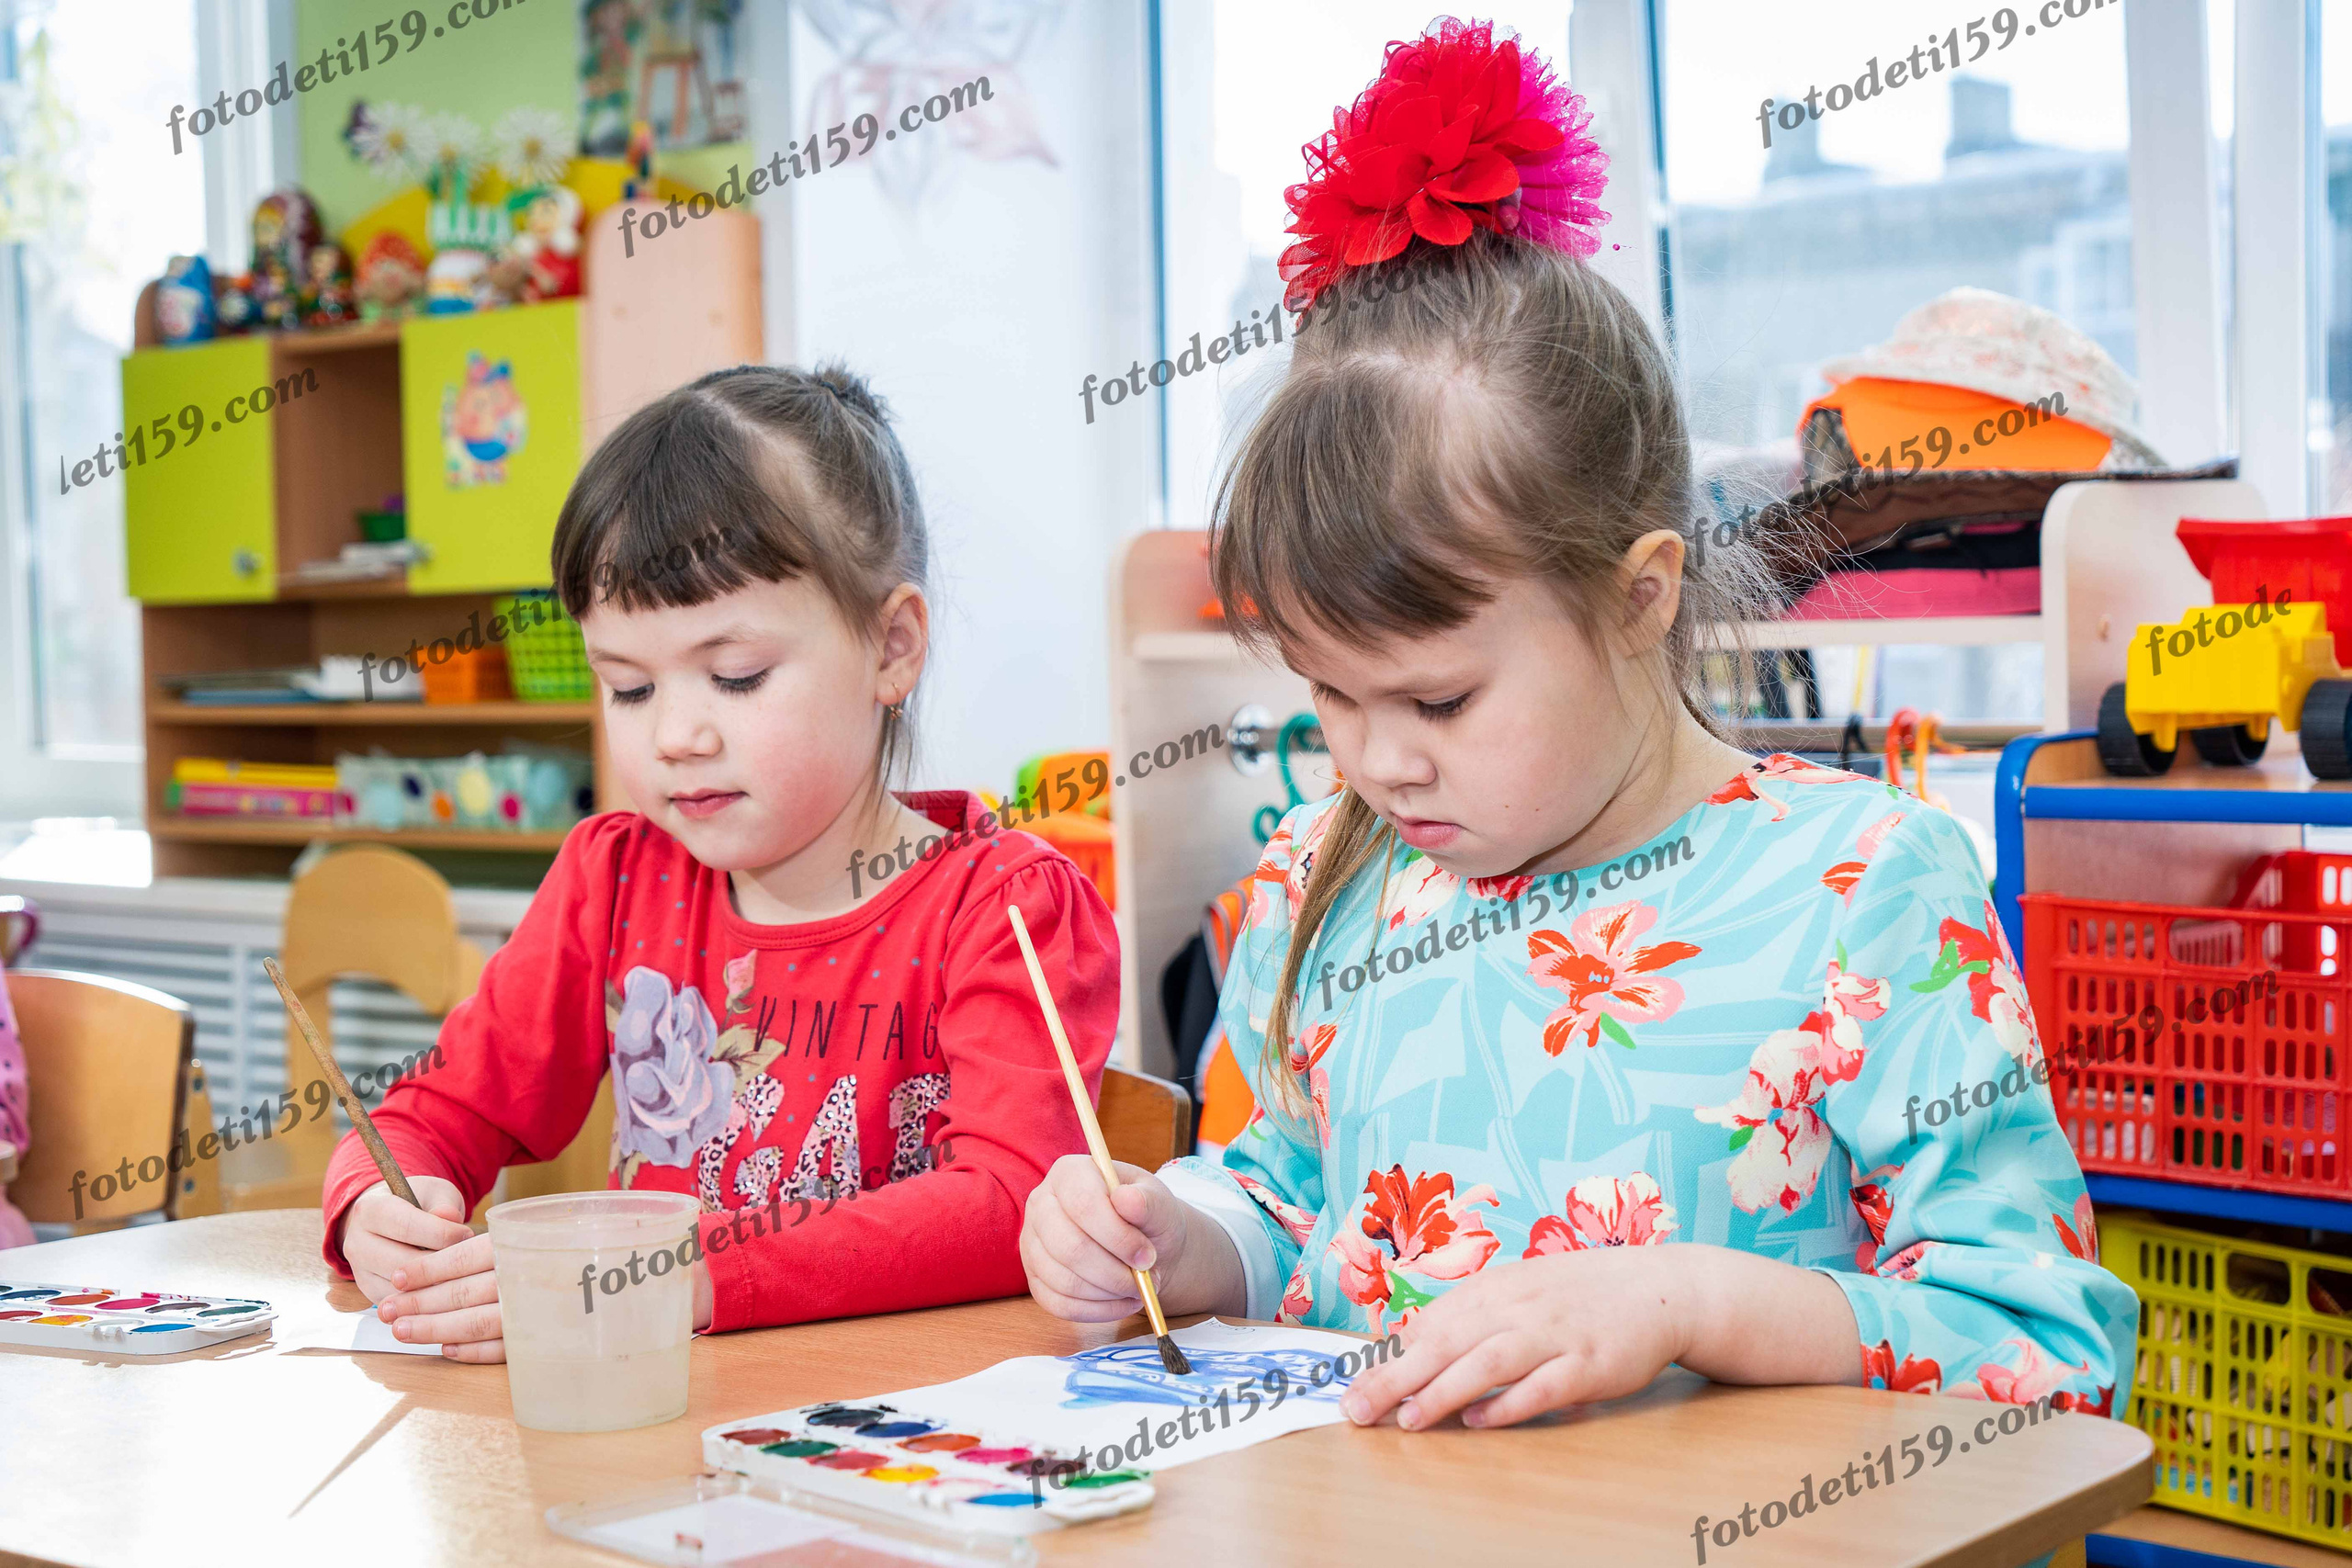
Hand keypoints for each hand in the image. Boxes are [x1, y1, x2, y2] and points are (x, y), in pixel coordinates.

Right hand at [342, 1176, 503, 1362]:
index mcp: (370, 1210)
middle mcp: (356, 1242)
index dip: (442, 1233)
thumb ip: (443, 1205)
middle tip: (467, 1261)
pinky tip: (447, 1292)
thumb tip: (450, 1219)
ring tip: (459, 1276)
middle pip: (401, 1263)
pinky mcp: (369, 1292)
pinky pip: (399, 1305)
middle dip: (439, 1264)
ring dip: (433, 1286)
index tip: (467, 1235)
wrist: (391, 1218)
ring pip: (399, 1289)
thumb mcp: (434, 1193)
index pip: (406, 1226)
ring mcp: (360, 1271)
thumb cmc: (419, 1203)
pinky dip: (425, 1301)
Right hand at [1020, 1154, 1238, 1321]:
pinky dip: (1098, 1312)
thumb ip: (1148, 1201)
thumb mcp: (1159, 1203)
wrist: (1143, 1243)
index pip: (1083, 1205)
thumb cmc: (1148, 1217)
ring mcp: (1031, 1242)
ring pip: (1064, 1281)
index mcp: (1069, 1173)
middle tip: (1145, 1279)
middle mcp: (1040, 1203)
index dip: (1117, 1237)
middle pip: (1069, 1248)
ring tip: (1137, 1289)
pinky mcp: (1034, 1277)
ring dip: (1109, 1294)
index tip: (1147, 1256)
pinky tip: (1123, 1303)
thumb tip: (1127, 1199)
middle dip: (1114, 1273)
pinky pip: (1060, 1305)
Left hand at [1342, 1248, 1691, 1430]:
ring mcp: (1555, 1334)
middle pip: (1448, 1342)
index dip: (1390, 1355)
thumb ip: (1472, 1311)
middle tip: (1357, 1408)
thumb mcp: (1521, 1287)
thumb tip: (1413, 1337)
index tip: (1354, 1383)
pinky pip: (1542, 1387)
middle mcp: (1520, 1306)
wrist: (1660, 1288)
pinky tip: (1478, 1422)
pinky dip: (1508, 1405)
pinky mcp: (1590, 1364)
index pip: (1431, 1321)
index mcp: (1498, 1287)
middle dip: (1396, 1376)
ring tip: (1408, 1419)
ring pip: (1488, 1362)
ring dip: (1443, 1391)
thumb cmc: (1581, 1293)